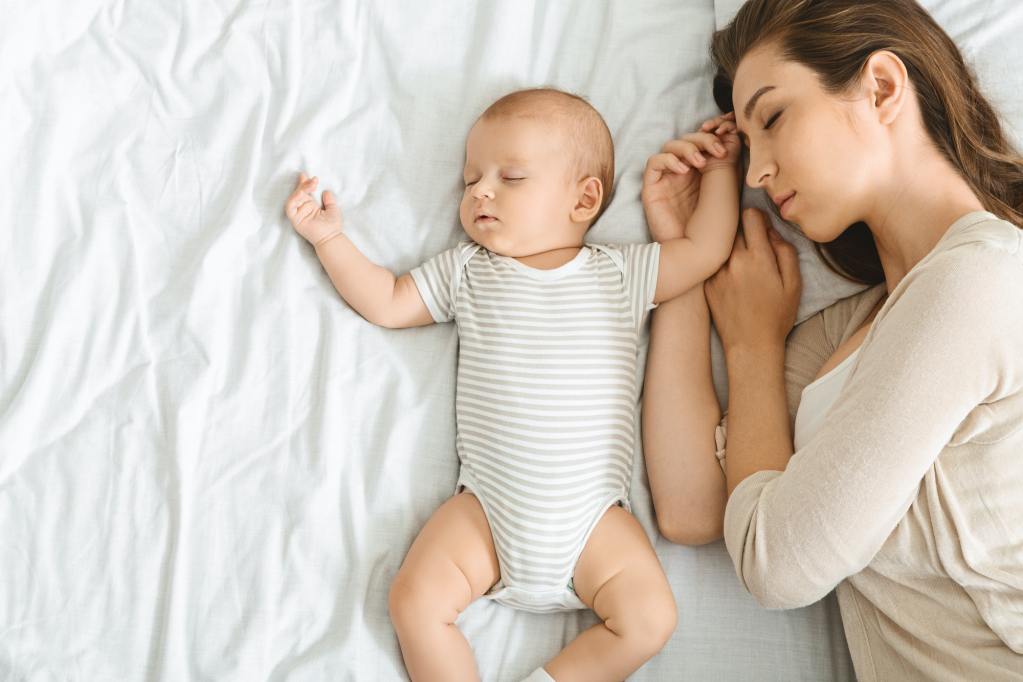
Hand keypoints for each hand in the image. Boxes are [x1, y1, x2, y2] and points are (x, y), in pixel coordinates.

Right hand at [285, 172, 342, 245]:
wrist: (331, 237)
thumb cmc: (332, 226)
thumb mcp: (333, 208)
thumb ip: (329, 199)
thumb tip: (326, 191)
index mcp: (310, 206)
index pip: (304, 193)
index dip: (304, 183)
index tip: (305, 175)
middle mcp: (302, 209)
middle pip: (298, 194)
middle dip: (304, 185)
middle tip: (313, 180)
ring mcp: (298, 215)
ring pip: (292, 199)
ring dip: (300, 190)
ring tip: (310, 185)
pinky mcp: (294, 220)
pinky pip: (290, 207)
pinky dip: (294, 199)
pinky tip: (302, 193)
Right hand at [641, 112, 740, 241]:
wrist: (698, 247)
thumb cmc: (717, 220)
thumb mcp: (727, 180)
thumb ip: (724, 152)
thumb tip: (724, 129)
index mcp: (708, 172)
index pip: (706, 140)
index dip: (714, 131)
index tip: (727, 130)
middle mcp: (689, 174)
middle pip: (690, 139)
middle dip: (704, 139)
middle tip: (716, 150)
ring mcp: (670, 180)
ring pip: (672, 146)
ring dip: (688, 147)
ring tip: (700, 162)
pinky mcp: (653, 188)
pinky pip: (655, 162)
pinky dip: (669, 159)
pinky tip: (683, 170)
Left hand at [704, 208, 801, 353]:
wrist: (750, 345)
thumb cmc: (777, 316)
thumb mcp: (794, 283)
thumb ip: (785, 251)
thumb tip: (771, 232)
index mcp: (758, 258)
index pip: (750, 216)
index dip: (758, 218)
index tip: (762, 228)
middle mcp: (733, 261)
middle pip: (734, 227)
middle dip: (745, 232)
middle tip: (755, 247)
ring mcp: (716, 273)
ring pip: (722, 245)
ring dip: (732, 248)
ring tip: (744, 265)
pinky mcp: (706, 284)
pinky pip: (714, 262)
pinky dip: (722, 264)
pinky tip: (734, 279)